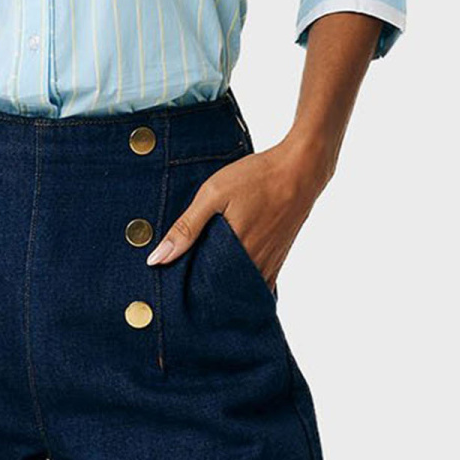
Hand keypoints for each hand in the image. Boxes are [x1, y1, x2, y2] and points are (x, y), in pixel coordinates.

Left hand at [144, 136, 332, 288]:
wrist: (302, 169)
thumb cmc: (257, 177)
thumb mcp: (214, 195)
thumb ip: (186, 228)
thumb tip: (156, 259)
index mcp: (235, 253)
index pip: (203, 287)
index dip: (186, 289)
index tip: (171, 286)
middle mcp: (255, 265)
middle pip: (222, 291)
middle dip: (203, 291)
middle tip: (184, 287)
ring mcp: (270, 262)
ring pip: (241, 288)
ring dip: (224, 286)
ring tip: (205, 280)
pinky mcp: (280, 257)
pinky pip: (260, 281)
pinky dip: (244, 282)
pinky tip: (232, 274)